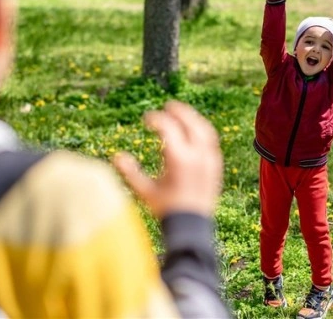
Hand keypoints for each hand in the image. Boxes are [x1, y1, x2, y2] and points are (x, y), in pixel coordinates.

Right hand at [113, 101, 222, 218]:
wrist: (192, 226)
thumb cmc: (167, 209)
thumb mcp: (145, 191)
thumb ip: (130, 173)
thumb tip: (116, 156)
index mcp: (179, 159)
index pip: (168, 128)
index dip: (156, 119)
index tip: (146, 119)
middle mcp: (197, 156)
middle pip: (190, 123)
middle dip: (179, 111)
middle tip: (168, 106)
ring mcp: (210, 160)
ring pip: (204, 130)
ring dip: (193, 118)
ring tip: (182, 114)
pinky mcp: (216, 165)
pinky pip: (211, 141)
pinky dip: (202, 130)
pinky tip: (194, 131)